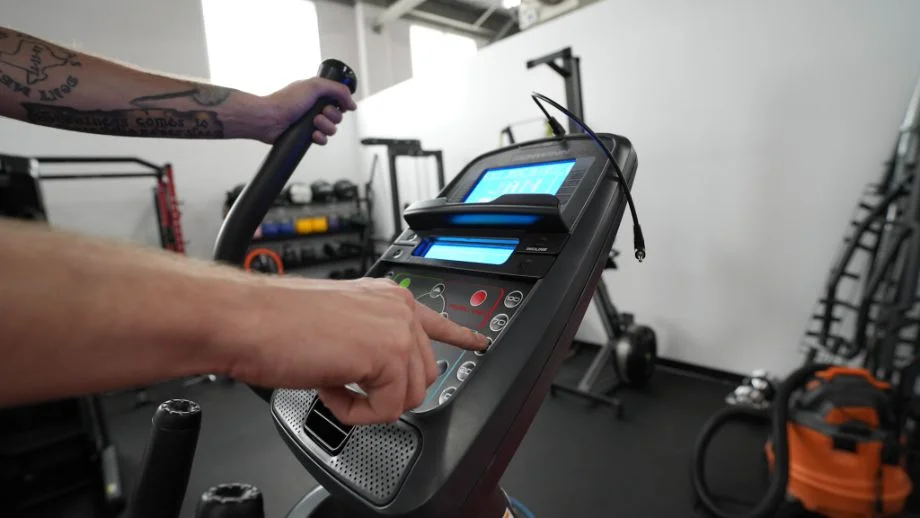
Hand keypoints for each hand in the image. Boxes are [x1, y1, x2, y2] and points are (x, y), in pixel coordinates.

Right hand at [222, 278, 488, 424]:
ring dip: (369, 402)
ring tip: (332, 382)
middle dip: (387, 390)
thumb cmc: (276, 323)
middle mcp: (399, 307)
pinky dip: (357, 412)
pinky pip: (390, 409)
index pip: (437, 320)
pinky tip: (330, 389)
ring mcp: (397, 329)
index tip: (479, 343)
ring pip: (409, 395)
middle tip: (346, 384)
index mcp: (387, 297)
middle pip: (422, 373)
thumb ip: (367, 340)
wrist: (250, 320)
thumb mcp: (337, 326)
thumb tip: (375, 372)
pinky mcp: (389, 355)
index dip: (461, 336)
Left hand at [261, 77, 357, 144]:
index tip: (337, 105)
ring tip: (313, 123)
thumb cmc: (286, 101)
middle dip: (332, 116)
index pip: (339, 101)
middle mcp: (315, 107)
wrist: (270, 119)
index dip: (341, 104)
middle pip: (338, 116)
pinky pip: (323, 140)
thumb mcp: (315, 86)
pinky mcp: (307, 135)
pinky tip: (312, 134)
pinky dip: (320, 138)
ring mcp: (311, 122)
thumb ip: (338, 90)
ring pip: (332, 129)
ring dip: (325, 127)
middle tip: (319, 113)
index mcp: (317, 94)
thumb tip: (352, 103)